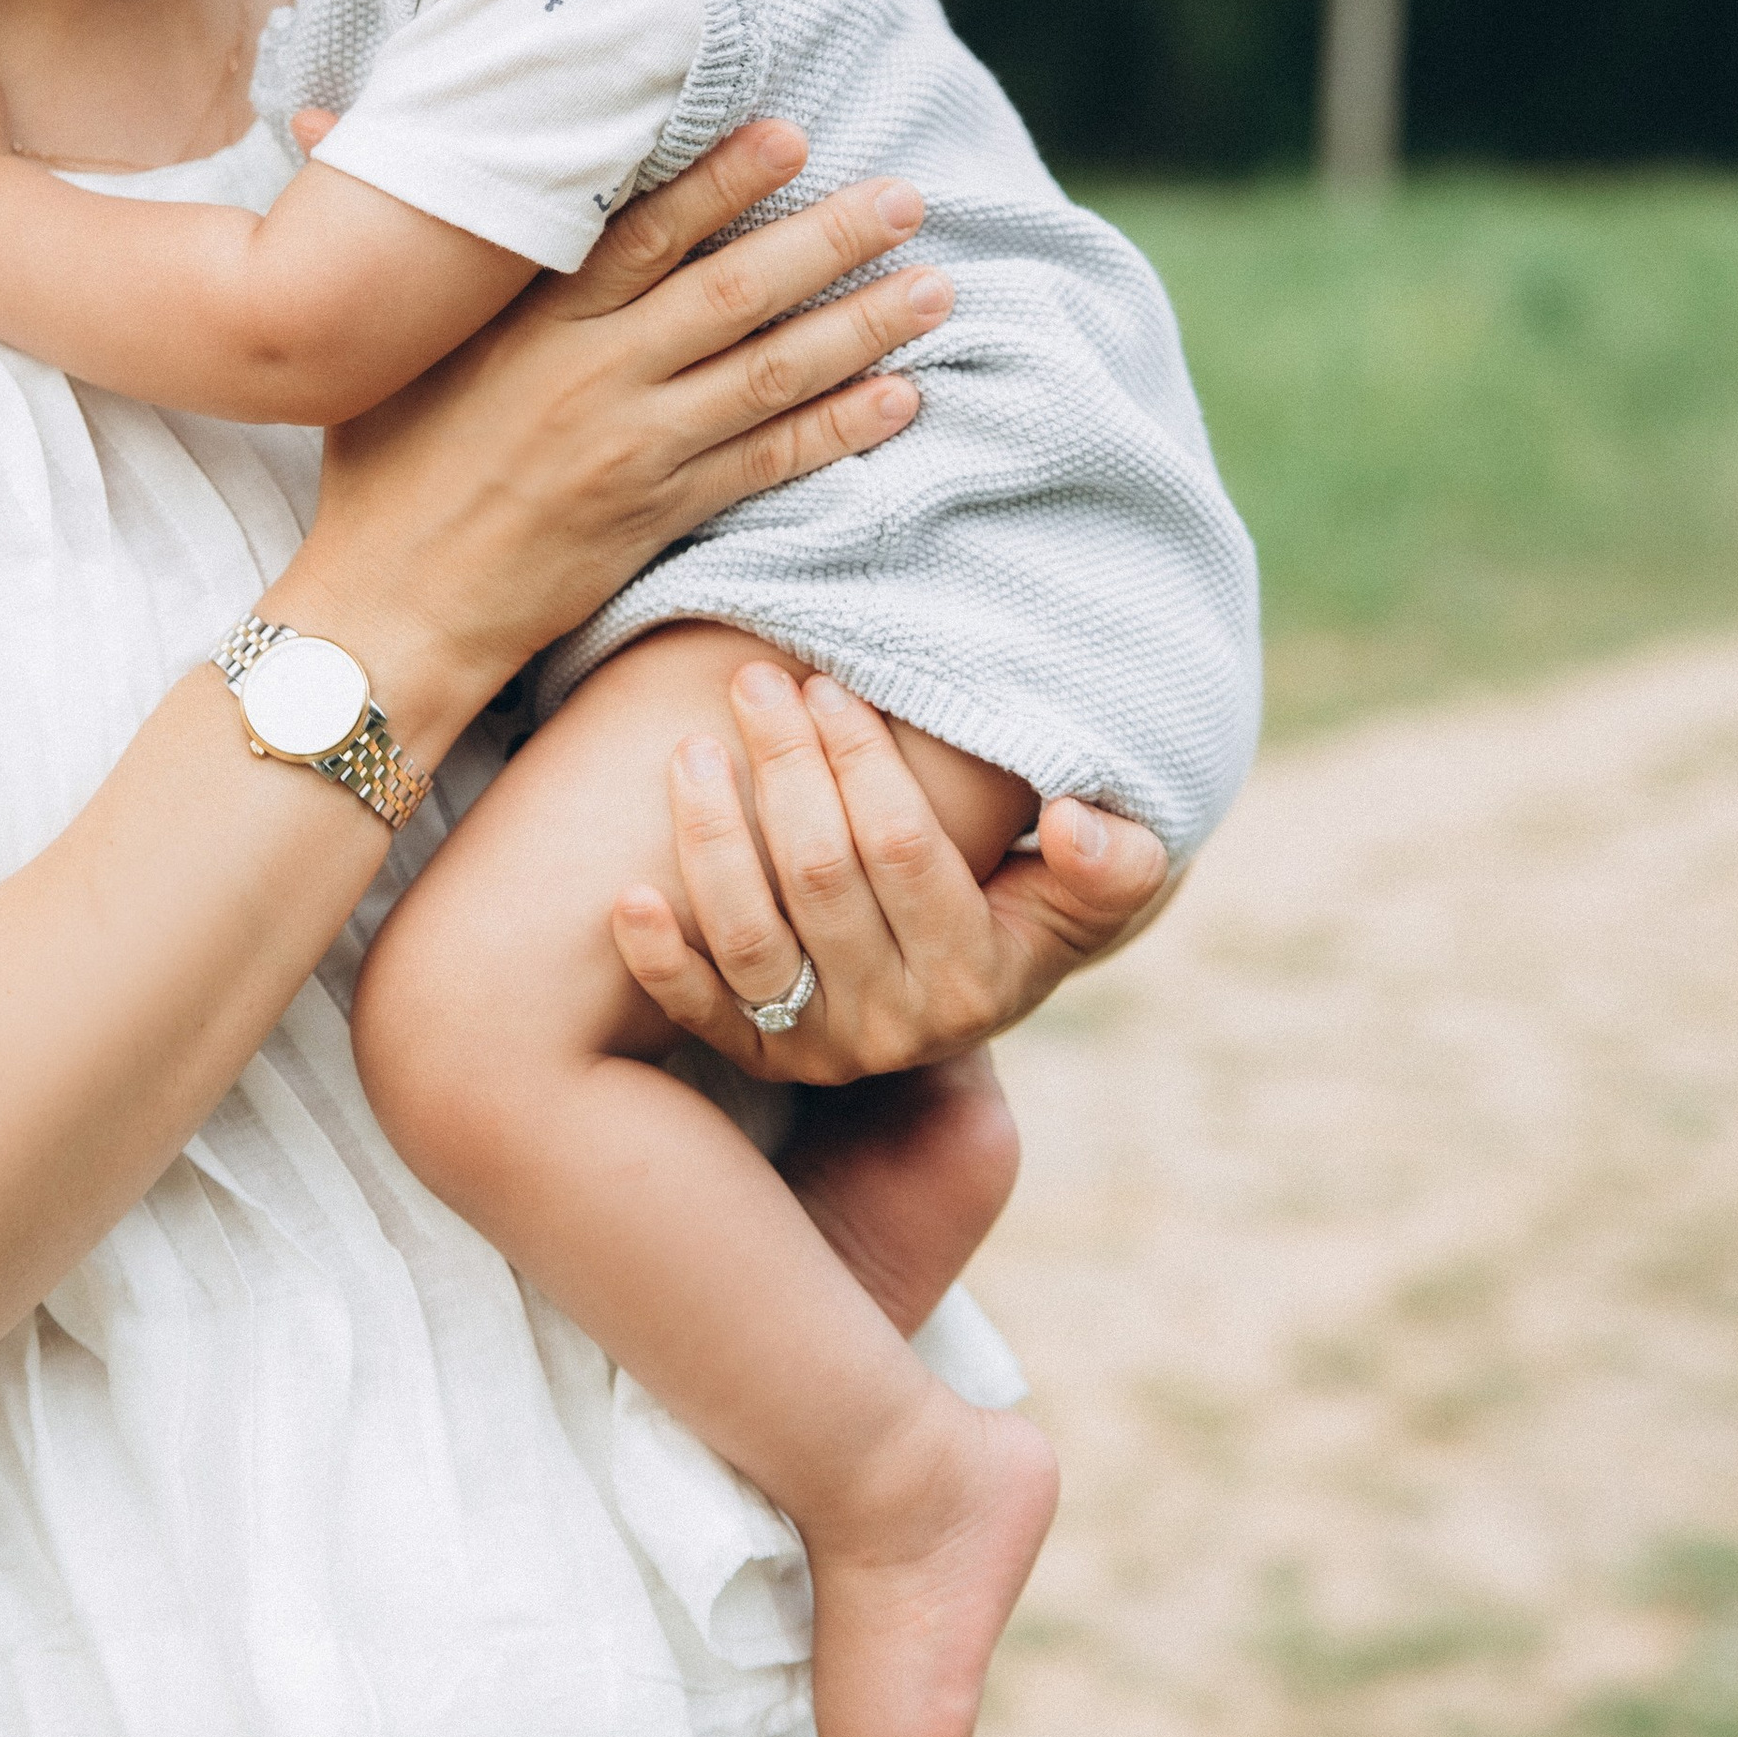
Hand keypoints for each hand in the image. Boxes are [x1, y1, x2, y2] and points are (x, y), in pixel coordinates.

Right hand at [277, 120, 954, 728]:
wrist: (388, 614)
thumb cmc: (376, 471)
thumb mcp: (371, 344)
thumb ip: (388, 230)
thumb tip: (318, 111)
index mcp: (527, 325)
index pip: (640, 233)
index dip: (721, 180)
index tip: (793, 135)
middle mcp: (591, 380)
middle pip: (731, 295)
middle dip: (827, 242)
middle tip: (908, 198)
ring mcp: (632, 452)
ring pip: (768, 377)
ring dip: (861, 330)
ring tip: (937, 289)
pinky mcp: (657, 518)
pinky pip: (766, 467)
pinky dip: (838, 432)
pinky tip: (902, 399)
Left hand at [610, 662, 1170, 1081]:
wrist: (973, 990)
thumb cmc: (1032, 906)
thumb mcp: (1096, 891)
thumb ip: (1110, 862)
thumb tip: (1076, 825)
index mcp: (977, 978)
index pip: (904, 851)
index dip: (860, 763)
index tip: (830, 687)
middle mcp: (896, 1026)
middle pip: (820, 878)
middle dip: (783, 767)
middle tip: (754, 682)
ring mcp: (821, 1046)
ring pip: (752, 936)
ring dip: (711, 836)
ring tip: (692, 748)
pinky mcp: (760, 1054)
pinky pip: (699, 1012)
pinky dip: (660, 960)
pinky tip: (626, 897)